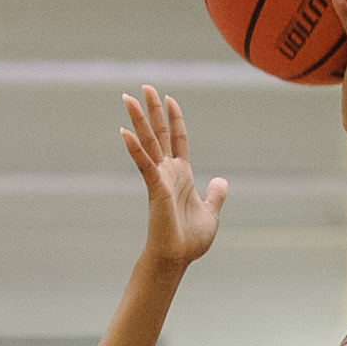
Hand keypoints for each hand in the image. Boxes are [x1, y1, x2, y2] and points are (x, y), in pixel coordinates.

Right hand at [121, 87, 227, 268]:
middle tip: (144, 87)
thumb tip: (222, 180)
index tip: (170, 99)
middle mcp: (168, 172)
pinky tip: (124, 132)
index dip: (175, 118)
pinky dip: (135, 149)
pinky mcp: (155, 188)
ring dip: (138, 120)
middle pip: (159, 133)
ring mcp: (160, 178)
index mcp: (182, 175)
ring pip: (148, 142)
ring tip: (127, 98)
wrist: (177, 258)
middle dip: (152, 110)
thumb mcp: (211, 212)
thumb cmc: (190, 240)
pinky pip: (143, 164)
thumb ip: (216, 194)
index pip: (178, 139)